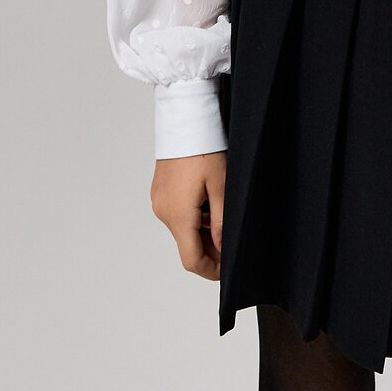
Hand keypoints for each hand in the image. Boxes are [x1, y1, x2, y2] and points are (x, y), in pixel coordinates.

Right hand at [150, 151, 226, 280]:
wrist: (185, 120)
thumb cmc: (204, 148)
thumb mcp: (221, 186)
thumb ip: (221, 221)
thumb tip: (222, 248)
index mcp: (178, 215)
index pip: (191, 259)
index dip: (210, 270)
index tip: (227, 270)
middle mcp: (164, 212)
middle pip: (187, 246)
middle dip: (209, 251)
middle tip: (231, 244)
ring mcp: (160, 202)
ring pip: (183, 230)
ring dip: (202, 233)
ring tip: (223, 218)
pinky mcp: (160, 192)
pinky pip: (177, 214)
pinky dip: (193, 218)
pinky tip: (209, 204)